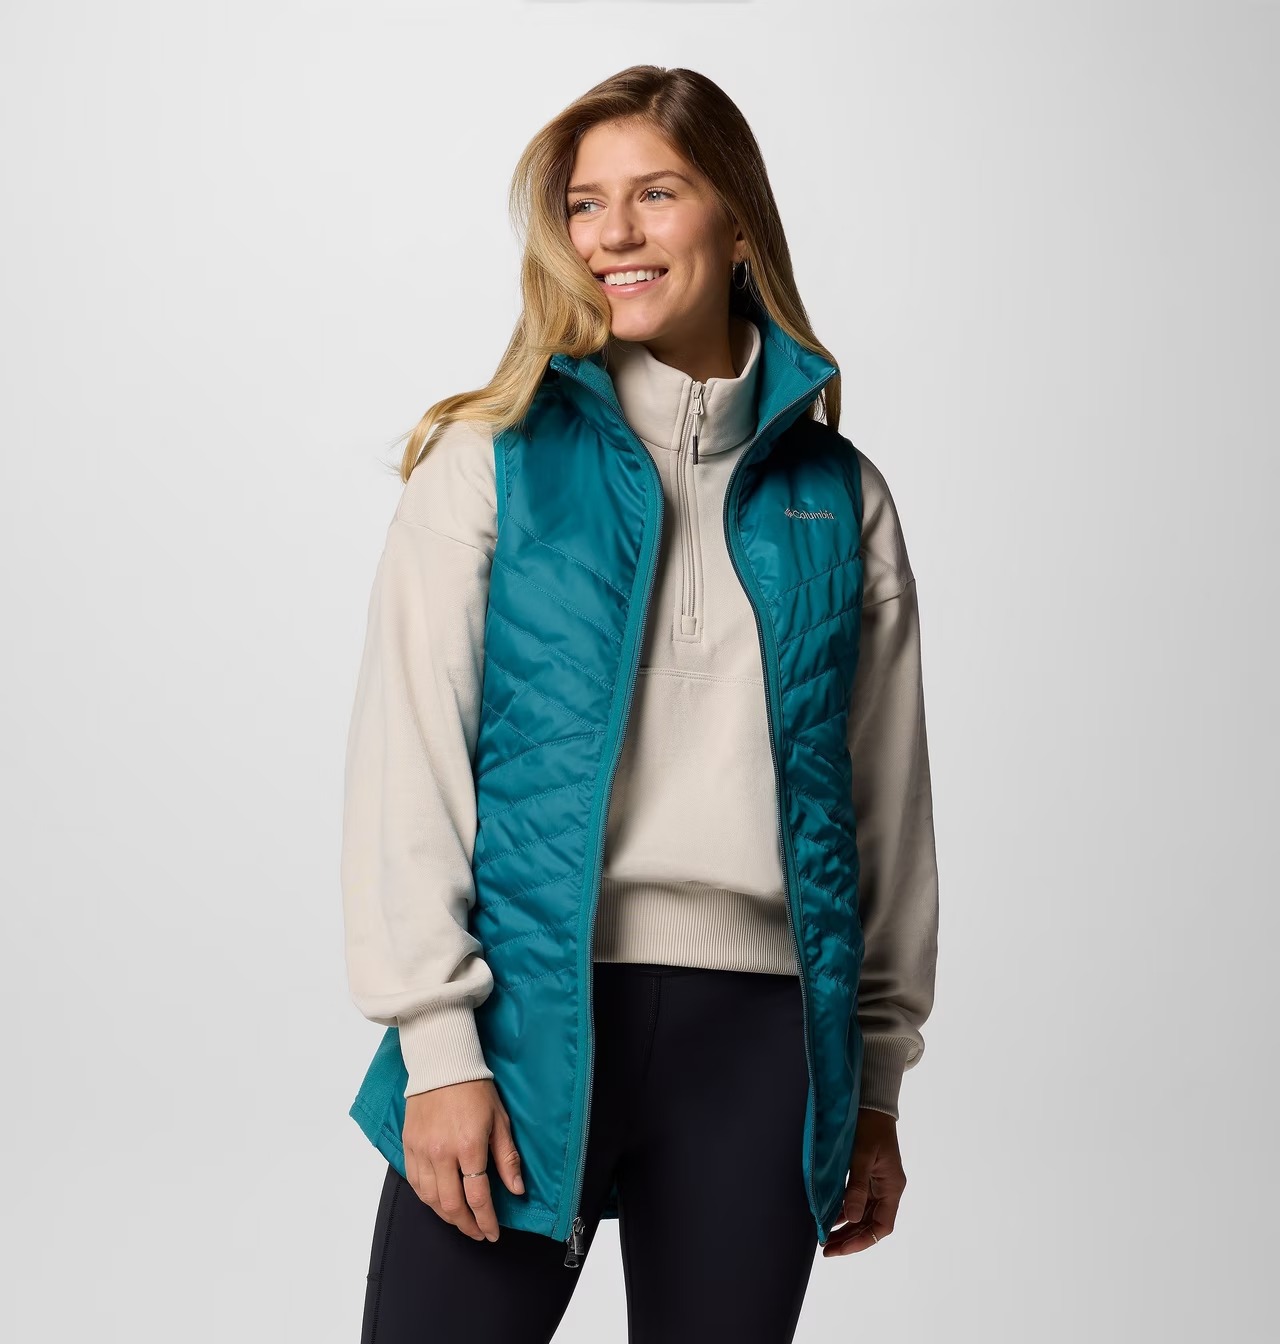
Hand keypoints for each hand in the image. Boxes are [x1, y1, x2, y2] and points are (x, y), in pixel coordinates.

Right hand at [401, 1078, 524, 1243]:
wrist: (442, 1065)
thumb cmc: (475, 1090)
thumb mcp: (500, 1121)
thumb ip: (507, 1158)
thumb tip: (516, 1189)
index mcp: (469, 1146)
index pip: (477, 1196)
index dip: (486, 1220)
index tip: (492, 1232)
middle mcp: (442, 1153)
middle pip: (451, 1204)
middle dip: (467, 1225)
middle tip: (478, 1232)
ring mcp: (422, 1150)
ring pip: (430, 1199)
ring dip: (446, 1216)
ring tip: (461, 1221)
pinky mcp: (408, 1145)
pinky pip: (414, 1182)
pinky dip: (426, 1199)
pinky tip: (438, 1202)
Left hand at [822, 1107, 904, 1256]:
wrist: (871, 1102)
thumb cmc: (869, 1126)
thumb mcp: (862, 1156)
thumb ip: (856, 1186)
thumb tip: (850, 1218)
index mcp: (892, 1187)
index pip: (882, 1226)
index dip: (863, 1240)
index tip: (841, 1248)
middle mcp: (886, 1189)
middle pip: (870, 1224)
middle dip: (850, 1239)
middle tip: (827, 1249)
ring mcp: (876, 1183)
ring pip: (862, 1215)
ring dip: (845, 1228)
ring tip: (824, 1239)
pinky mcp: (866, 1176)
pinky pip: (856, 1201)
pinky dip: (843, 1211)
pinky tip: (828, 1217)